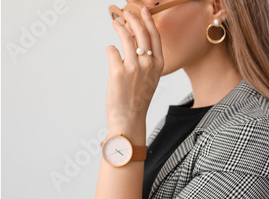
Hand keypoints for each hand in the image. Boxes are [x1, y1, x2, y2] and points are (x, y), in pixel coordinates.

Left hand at [105, 8, 162, 134]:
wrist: (129, 117)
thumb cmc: (137, 98)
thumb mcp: (149, 77)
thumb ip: (145, 58)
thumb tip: (134, 36)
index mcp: (158, 64)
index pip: (155, 36)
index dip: (148, 21)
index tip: (143, 11)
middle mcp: (148, 64)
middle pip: (141, 32)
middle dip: (132, 19)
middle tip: (125, 13)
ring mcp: (133, 67)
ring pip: (126, 38)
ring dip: (119, 27)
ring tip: (115, 23)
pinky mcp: (118, 71)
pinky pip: (112, 51)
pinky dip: (110, 50)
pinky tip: (111, 52)